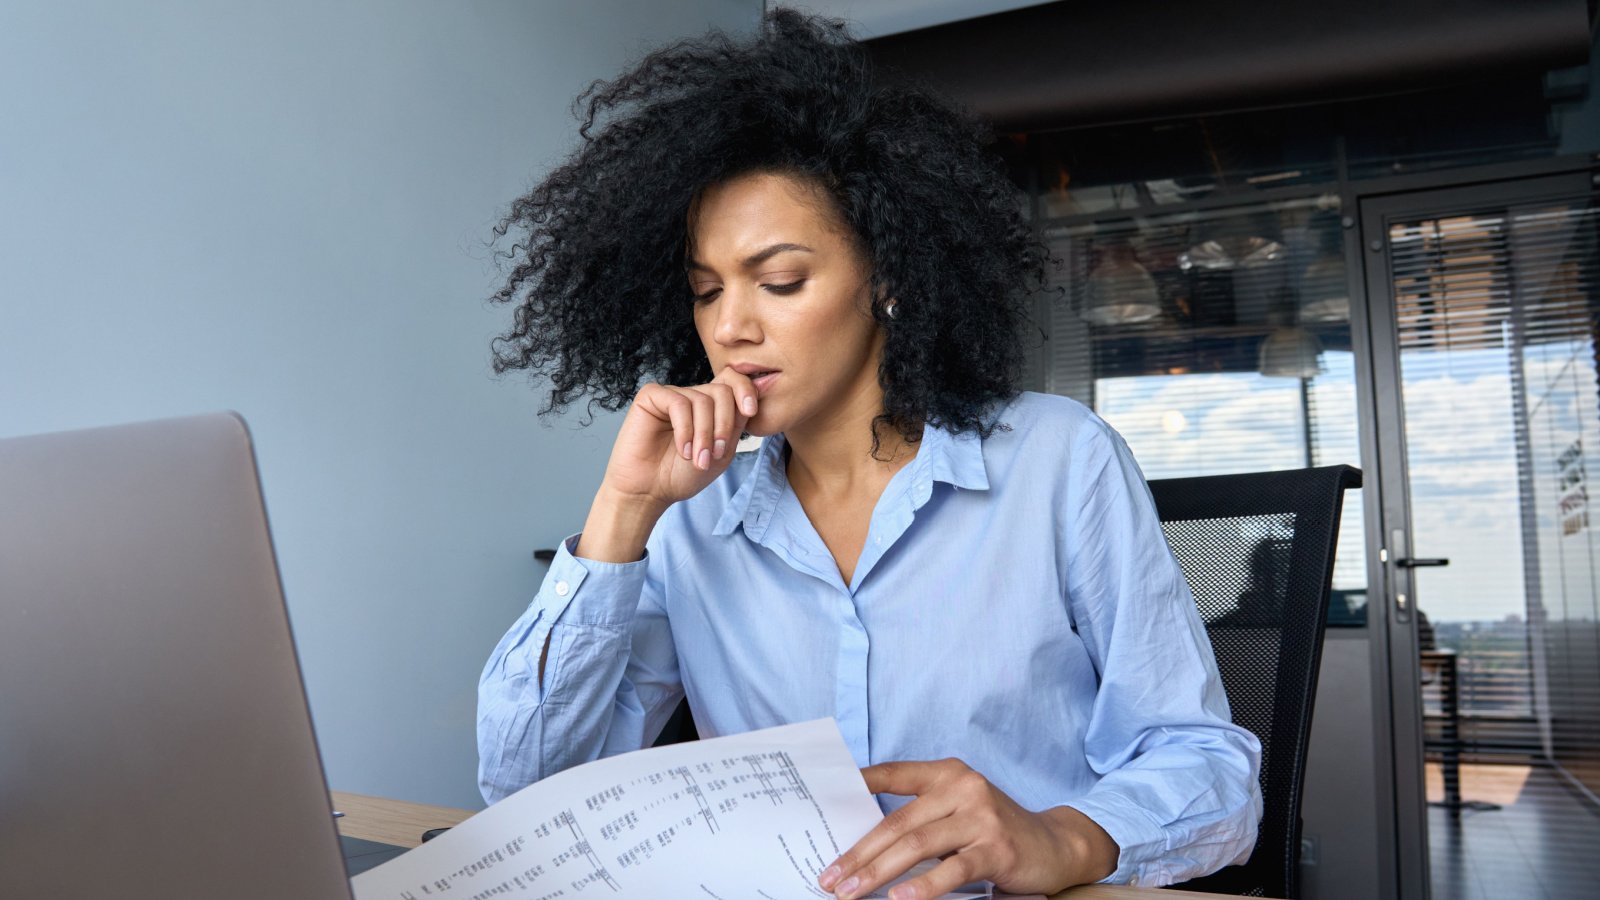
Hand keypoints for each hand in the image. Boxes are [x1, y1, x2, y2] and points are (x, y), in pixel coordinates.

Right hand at [576, 368, 758, 562]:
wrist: (650, 491)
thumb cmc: (682, 475)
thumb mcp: (721, 452)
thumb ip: (735, 424)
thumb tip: (754, 394)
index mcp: (710, 408)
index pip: (733, 382)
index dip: (745, 390)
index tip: (751, 412)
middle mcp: (691, 397)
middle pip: (722, 391)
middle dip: (724, 424)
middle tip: (716, 453)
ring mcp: (672, 395)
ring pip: (702, 400)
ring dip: (704, 434)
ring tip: (696, 459)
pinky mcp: (651, 396)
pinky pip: (678, 403)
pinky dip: (685, 429)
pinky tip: (683, 450)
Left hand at [817, 759, 1118, 899]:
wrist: (1054, 846)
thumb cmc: (993, 832)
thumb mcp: (957, 811)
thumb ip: (921, 815)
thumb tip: (863, 841)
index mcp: (946, 772)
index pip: (891, 774)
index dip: (855, 785)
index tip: (819, 805)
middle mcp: (962, 787)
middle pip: (897, 822)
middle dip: (859, 853)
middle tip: (831, 877)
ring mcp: (981, 816)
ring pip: (917, 844)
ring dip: (878, 872)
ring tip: (851, 891)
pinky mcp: (996, 847)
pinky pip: (952, 869)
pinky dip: (923, 887)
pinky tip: (899, 899)